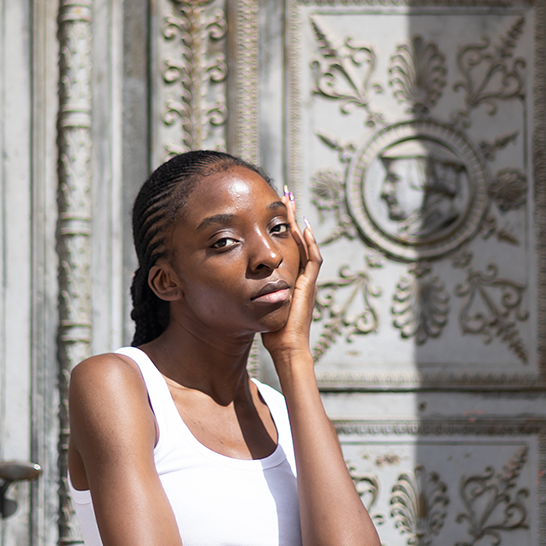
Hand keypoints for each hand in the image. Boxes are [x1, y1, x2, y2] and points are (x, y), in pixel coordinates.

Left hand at [261, 189, 321, 369]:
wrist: (287, 348)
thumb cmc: (272, 332)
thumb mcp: (260, 305)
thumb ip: (253, 292)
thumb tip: (232, 283)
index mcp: (290, 279)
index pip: (286, 247)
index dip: (281, 227)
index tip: (273, 209)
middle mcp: (301, 277)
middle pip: (298, 240)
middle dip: (291, 218)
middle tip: (286, 196)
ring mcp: (308, 281)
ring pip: (306, 245)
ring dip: (299, 224)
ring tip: (292, 204)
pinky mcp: (309, 287)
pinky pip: (313, 261)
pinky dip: (309, 244)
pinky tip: (303, 229)